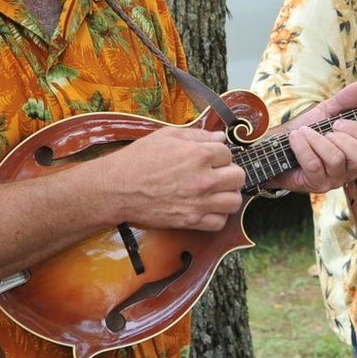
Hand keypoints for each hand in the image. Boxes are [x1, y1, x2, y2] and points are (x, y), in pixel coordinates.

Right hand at [97, 124, 245, 229]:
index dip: (219, 154)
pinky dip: (218, 216)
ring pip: (234, 201)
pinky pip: (220, 222)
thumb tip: (220, 137)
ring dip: (229, 195)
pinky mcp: (191, 221)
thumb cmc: (138, 160)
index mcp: (199, 154)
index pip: (227, 152)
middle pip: (238, 177)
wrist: (118, 188)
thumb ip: (196, 135)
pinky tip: (209, 207)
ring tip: (217, 191)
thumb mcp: (166, 136)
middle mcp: (204, 179)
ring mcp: (199, 202)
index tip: (211, 157)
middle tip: (219, 173)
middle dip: (230, 173)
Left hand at [268, 82, 356, 192]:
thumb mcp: (324, 112)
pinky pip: (314, 165)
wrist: (278, 147)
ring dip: (317, 140)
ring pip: (335, 159)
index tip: (337, 122)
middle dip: (341, 137)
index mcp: (356, 150)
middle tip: (325, 130)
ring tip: (304, 132)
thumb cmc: (305, 132)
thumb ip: (343, 101)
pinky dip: (303, 148)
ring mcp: (334, 179)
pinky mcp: (316, 184)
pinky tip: (296, 139)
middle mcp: (349, 168)